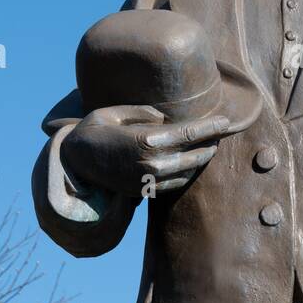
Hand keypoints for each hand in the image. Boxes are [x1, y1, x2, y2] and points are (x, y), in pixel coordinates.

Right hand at [61, 105, 228, 199]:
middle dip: (211, 143)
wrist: (74, 162)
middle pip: (195, 153)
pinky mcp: (143, 191)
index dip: (212, 127)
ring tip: (209, 146)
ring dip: (201, 159)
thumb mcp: (117, 111)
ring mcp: (148, 180)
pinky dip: (187, 173)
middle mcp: (152, 162)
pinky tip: (190, 162)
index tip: (227, 121)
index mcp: (147, 140)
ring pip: (187, 171)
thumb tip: (165, 119)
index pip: (190, 132)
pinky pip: (174, 185)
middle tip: (221, 132)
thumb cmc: (95, 129)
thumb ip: (145, 113)